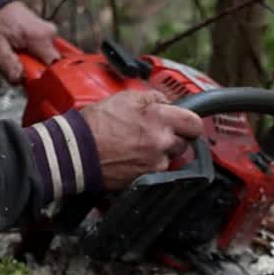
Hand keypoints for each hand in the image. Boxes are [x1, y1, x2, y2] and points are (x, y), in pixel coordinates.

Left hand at [0, 1, 59, 82]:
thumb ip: (8, 65)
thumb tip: (19, 80)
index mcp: (41, 37)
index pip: (55, 68)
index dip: (43, 79)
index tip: (29, 80)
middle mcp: (49, 34)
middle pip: (51, 65)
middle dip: (35, 70)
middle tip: (18, 65)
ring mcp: (48, 32)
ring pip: (47, 59)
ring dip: (33, 63)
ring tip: (16, 55)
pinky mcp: (44, 32)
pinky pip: (44, 52)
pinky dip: (33, 56)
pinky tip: (20, 50)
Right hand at [80, 91, 205, 190]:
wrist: (78, 151)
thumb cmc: (97, 124)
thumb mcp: (125, 97)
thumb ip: (153, 98)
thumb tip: (167, 102)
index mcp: (160, 119)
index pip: (195, 124)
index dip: (189, 122)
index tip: (183, 123)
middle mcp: (162, 143)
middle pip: (185, 142)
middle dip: (173, 136)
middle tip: (154, 132)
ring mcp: (156, 163)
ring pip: (170, 157)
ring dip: (161, 151)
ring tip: (138, 144)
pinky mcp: (147, 177)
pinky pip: (157, 170)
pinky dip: (149, 163)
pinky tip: (133, 156)